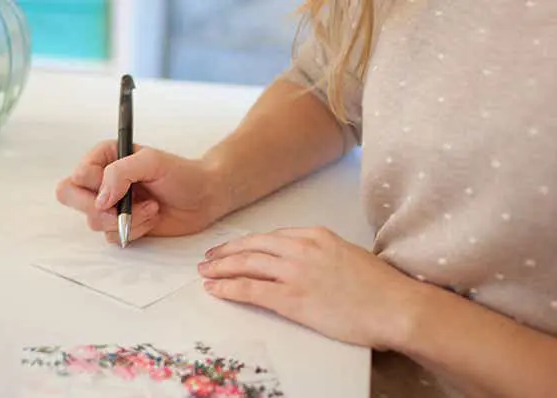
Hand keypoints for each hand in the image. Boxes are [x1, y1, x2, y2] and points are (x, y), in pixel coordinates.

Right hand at [55, 140, 227, 243]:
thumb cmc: (181, 174)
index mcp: (104, 157)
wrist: (204, 197)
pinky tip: (151, 219)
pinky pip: (110, 236)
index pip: (78, 174)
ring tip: (151, 208)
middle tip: (120, 209)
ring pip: (92, 221)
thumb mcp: (152, 162)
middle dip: (97, 209)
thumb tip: (100, 198)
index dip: (94, 186)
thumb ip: (120, 172)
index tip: (118, 190)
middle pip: (71, 197)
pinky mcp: (120, 224)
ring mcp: (110, 204)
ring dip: (125, 219)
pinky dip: (133, 231)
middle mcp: (102, 180)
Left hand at [198, 227, 427, 349]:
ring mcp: (295, 272)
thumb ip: (321, 254)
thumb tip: (304, 263)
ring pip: (245, 264)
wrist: (397, 307)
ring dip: (220, 268)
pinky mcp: (292, 298)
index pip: (270, 236)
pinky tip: (216, 290)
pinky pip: (250, 290)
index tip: (234, 248)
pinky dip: (228, 288)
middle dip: (226, 252)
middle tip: (209, 259)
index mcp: (316, 235)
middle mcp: (301, 248)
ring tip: (205, 273)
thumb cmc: (380, 288)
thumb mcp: (347, 255)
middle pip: (251, 246)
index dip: (247, 243)